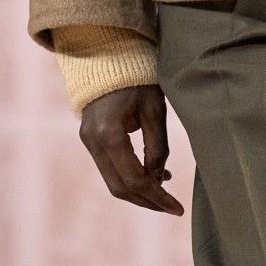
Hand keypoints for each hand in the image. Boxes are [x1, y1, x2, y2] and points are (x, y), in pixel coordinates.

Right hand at [79, 81, 183, 213]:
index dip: (157, 197)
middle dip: (147, 201)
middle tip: (172, 208)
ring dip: (139, 192)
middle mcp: (93, 142)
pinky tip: (152, 175)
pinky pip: (109, 169)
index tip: (177, 208)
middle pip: (119, 188)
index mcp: (109, 134)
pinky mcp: (90, 140)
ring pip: (112, 182)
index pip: (134, 179)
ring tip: (165, 193)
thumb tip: (159, 179)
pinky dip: (129, 178)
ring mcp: (88, 142)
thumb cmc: (137, 80)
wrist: (107, 58)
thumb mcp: (155, 111)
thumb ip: (158, 148)